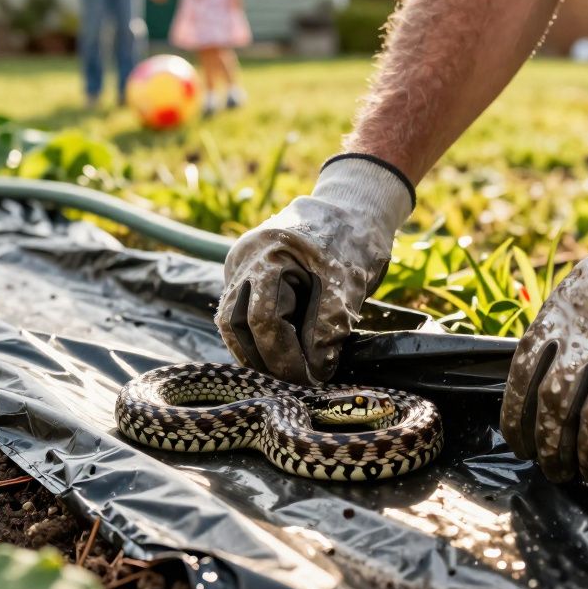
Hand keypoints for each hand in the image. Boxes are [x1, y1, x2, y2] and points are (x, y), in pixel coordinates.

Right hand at [216, 155, 413, 384]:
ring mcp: (241, 264)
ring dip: (255, 350)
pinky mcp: (246, 274)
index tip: (307, 379)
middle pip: (233, 321)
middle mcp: (246, 257)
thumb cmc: (355, 238)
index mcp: (270, 251)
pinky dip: (258, 335)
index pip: (263, 317)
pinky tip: (280, 352)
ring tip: (284, 373)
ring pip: (232, 319)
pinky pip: (241, 310)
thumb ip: (329, 327)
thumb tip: (314, 372)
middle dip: (260, 357)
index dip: (283, 355)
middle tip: (290, 383)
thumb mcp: (350, 282)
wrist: (354, 205)